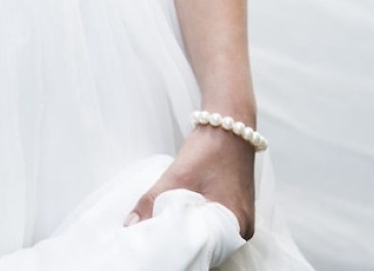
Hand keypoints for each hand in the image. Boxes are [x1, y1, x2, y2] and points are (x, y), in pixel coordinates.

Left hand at [125, 125, 255, 239]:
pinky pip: (214, 222)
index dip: (180, 251)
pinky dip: (197, 220)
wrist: (228, 121)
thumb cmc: (209, 148)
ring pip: (210, 233)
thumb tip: (131, 225)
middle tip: (159, 240)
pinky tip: (181, 217)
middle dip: (184, 243)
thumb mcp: (177, 176)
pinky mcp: (235, 205)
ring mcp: (241, 216)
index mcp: (236, 226)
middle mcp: (242, 227)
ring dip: (190, 231)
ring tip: (167, 229)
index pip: (204, 251)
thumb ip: (152, 202)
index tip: (160, 249)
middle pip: (207, 245)